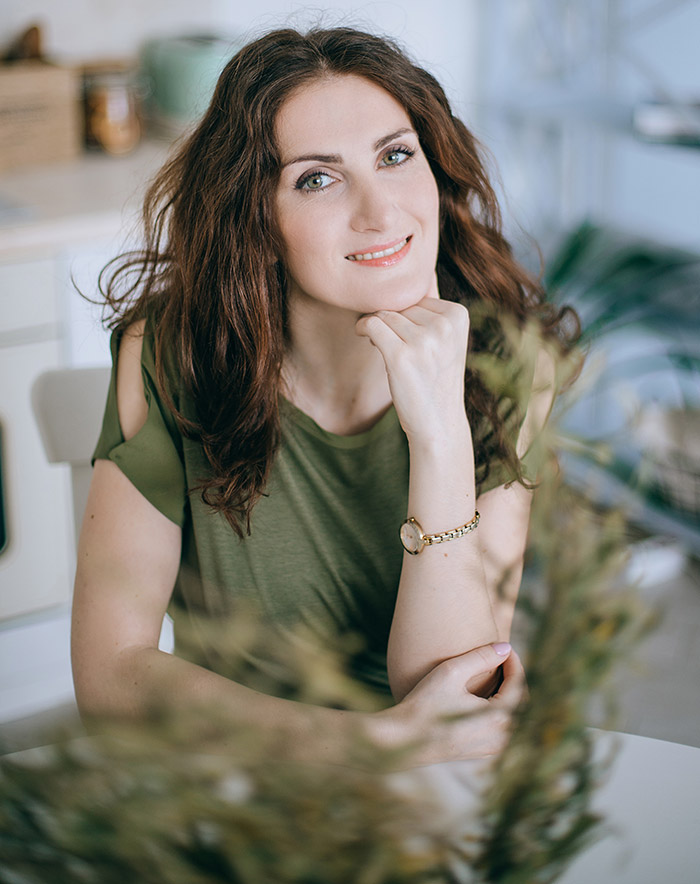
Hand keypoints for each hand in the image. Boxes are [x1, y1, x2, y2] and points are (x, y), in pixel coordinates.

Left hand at [354, 277, 469, 444]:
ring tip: (392, 351)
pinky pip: (372, 324)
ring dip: (378, 328)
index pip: (416, 296)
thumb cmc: (436, 378)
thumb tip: (420, 266)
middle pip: (399, 304)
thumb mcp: (445, 338)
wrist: (438, 423)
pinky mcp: (402, 356)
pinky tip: (366, 338)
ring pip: (384, 314)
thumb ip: (434, 304)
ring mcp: (425, 340)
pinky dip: (364, 328)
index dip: (405, 314)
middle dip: (392, 321)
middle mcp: (445, 325)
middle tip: (401, 348)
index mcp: (458, 314)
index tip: (410, 336)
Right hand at [371, 643, 524, 766]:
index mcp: (497, 718)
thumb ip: (481, 657)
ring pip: (511, 715)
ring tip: (493, 672)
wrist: (402, 739)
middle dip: (512, 677)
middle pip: (519, 701)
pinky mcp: (481, 752)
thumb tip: (505, 647)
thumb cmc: (424, 704)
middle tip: (501, 657)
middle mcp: (500, 737)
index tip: (504, 647)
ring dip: (506, 693)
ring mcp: (491, 747)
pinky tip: (484, 694)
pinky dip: (497, 708)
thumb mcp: (451, 672)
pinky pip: (499, 727)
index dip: (514, 662)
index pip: (518, 684)